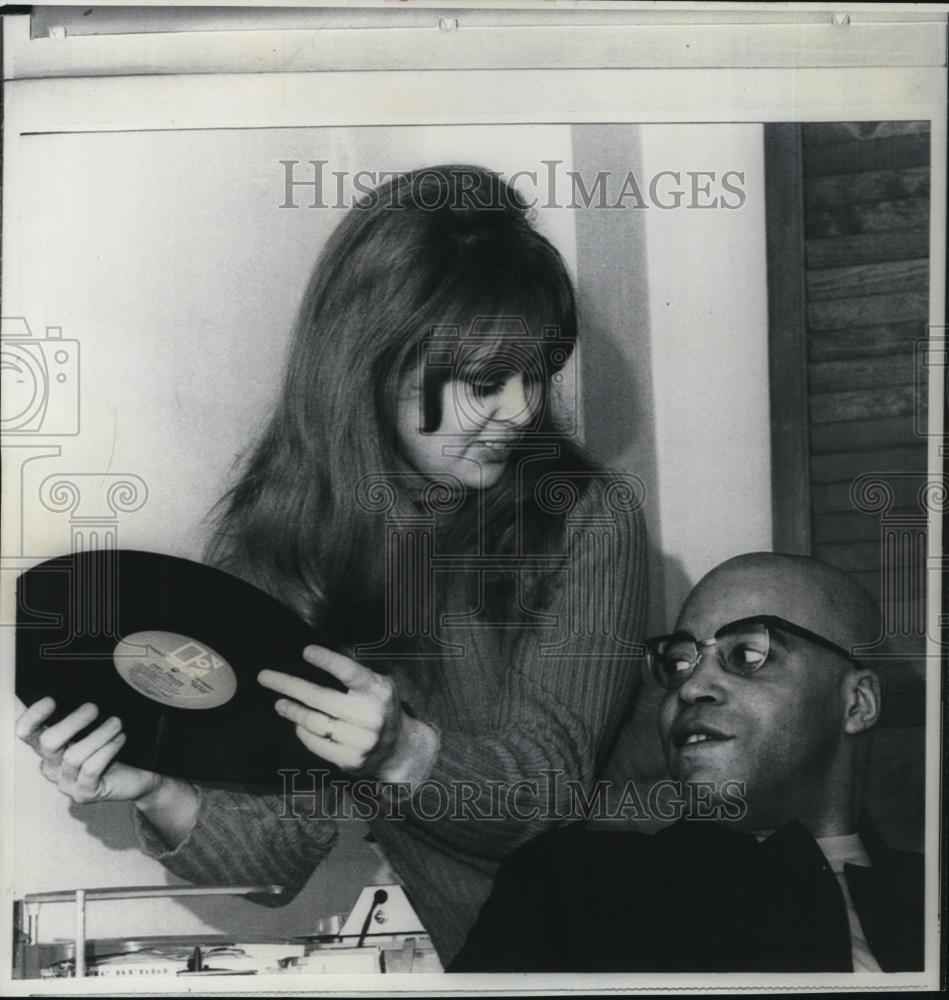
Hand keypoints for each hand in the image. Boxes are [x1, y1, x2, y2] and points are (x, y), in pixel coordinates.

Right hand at [16, 698, 162, 805]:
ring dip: (98, 735)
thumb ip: (84, 714)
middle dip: (71, 723)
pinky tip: (120, 739)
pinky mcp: (84, 793)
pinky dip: (107, 750)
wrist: (138, 775)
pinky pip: (91, 770)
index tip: (51, 700)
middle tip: (93, 708)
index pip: (28, 732)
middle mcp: (53, 765)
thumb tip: (85, 688)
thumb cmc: (114, 747)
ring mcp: (67, 782)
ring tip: (117, 723)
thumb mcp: (96, 727)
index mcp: (50, 747)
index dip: (32, 717)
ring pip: (73, 756)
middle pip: (48, 743)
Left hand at [258, 646, 435, 780]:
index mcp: (378, 691)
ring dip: (292, 711)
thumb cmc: (380, 708)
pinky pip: (316, 743)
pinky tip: (298, 723)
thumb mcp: (377, 686)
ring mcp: (361, 740)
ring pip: (314, 722)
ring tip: (279, 703)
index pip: (350, 672)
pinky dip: (303, 732)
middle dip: (289, 685)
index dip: (327, 660)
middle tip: (264, 677)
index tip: (305, 651)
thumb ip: (354, 677)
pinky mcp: (350, 760)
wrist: (400, 750)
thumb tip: (312, 659)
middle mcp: (371, 715)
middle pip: (321, 698)